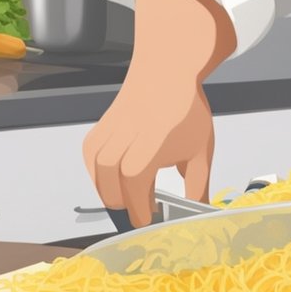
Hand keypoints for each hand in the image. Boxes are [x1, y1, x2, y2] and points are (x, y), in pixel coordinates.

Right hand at [82, 75, 214, 227]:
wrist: (168, 70)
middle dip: (123, 202)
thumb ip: (197, 183)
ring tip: (125, 196)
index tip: (145, 221)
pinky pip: (90, 154)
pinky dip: (96, 169)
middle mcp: (124, 141)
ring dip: (107, 188)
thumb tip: (199, 208)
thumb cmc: (186, 108)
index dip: (138, 209)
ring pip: (97, 169)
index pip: (134, 189)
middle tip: (138, 209)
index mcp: (149, 150)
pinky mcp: (101, 125)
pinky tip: (111, 176)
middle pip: (110, 183)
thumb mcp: (200, 150)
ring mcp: (110, 132)